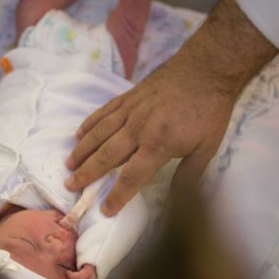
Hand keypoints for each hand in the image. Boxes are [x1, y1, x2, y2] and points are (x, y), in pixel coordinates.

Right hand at [65, 54, 235, 215]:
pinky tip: (78, 134)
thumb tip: (179, 201)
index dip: (117, 195)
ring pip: (99, 133)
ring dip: (82, 150)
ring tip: (69, 165)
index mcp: (158, 144)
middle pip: (106, 155)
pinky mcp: (128, 97)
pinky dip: (89, 124)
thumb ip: (189, 175)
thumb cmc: (209, 110)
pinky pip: (103, 112)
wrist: (206, 68)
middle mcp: (138, 128)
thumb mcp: (207, 147)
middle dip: (87, 173)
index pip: (132, 176)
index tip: (105, 210)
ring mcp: (130, 110)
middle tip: (70, 186)